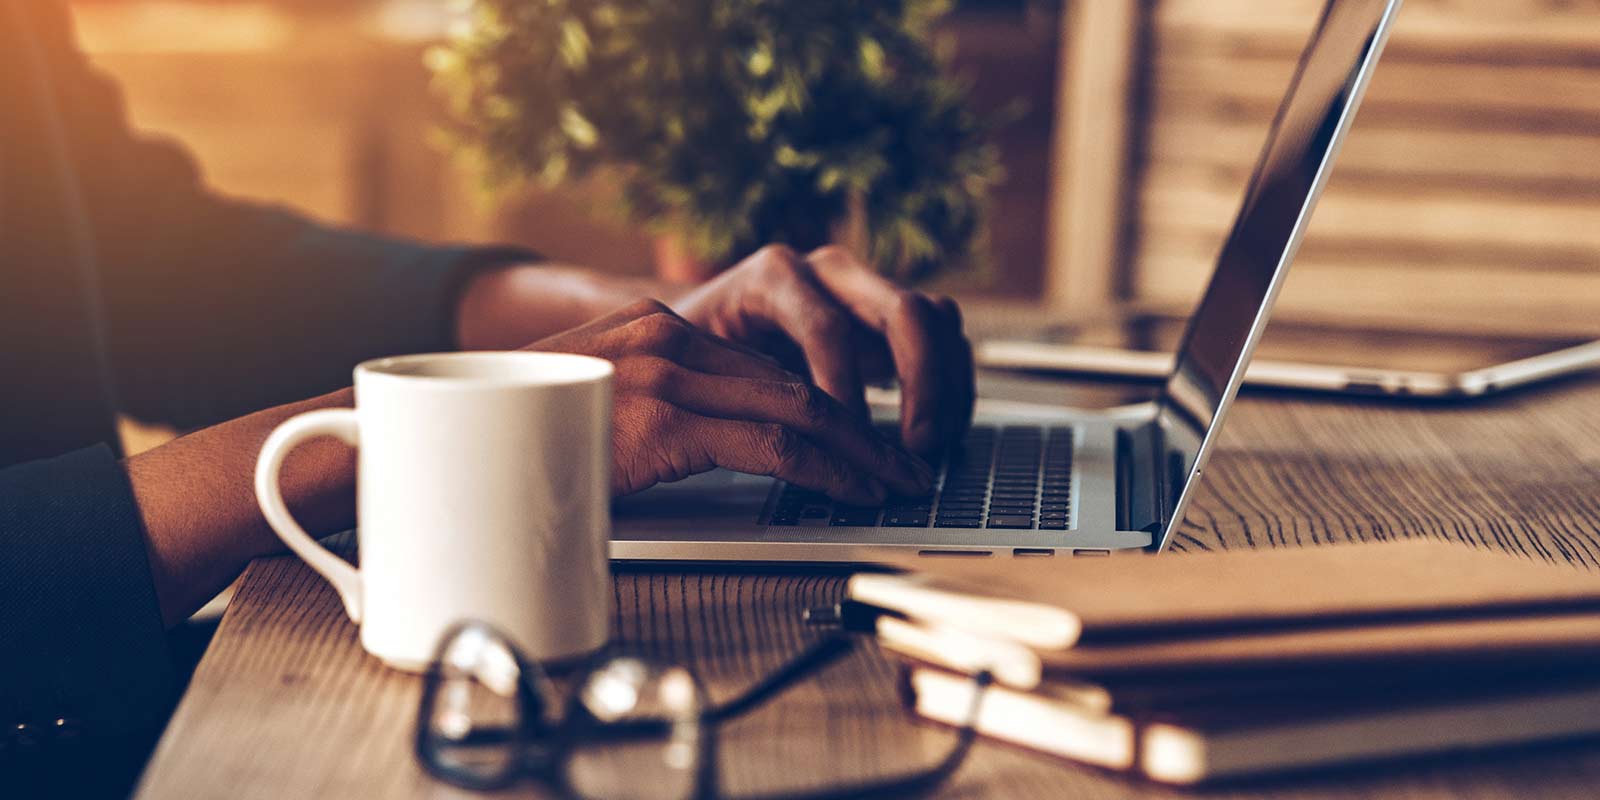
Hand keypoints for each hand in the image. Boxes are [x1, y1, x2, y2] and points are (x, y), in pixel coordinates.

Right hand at [525, 300, 934, 503]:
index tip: (862, 441)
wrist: (446, 445)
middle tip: (903, 465)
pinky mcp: (662, 418)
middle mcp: (666, 336)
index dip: (826, 409)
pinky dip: (825, 469)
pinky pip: (771, 443)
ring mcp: (665, 373)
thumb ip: (658, 410)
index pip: (764, 370)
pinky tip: (852, 489)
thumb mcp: (598, 408)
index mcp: (654, 327)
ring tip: (897, 483)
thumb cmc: (518, 440)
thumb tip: (718, 445)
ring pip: (796, 409)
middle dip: (860, 430)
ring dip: (859, 452)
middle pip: (792, 383)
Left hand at [674, 245, 974, 454]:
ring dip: (945, 386)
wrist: (691, 331)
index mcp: (774, 276)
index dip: (845, 393)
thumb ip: (721, 384)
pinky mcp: (889, 315)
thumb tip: (753, 436)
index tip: (849, 447)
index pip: (827, 330)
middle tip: (916, 446)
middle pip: (904, 311)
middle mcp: (829, 271)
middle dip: (921, 384)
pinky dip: (952, 385)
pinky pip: (944, 338)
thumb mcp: (690, 364)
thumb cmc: (686, 354)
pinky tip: (939, 434)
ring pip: (935, 319)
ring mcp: (865, 288)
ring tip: (930, 448)